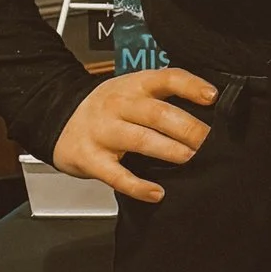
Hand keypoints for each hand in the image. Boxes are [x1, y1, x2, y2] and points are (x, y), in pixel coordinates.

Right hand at [52, 68, 216, 203]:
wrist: (58, 118)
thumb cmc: (108, 108)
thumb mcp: (132, 91)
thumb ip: (163, 98)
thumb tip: (209, 114)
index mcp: (134, 86)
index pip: (165, 78)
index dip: (190, 86)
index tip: (212, 97)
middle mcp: (119, 105)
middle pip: (157, 113)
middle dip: (188, 128)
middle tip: (211, 142)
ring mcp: (103, 132)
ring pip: (140, 139)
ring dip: (169, 149)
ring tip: (191, 158)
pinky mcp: (90, 159)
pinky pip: (116, 175)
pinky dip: (137, 186)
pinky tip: (156, 192)